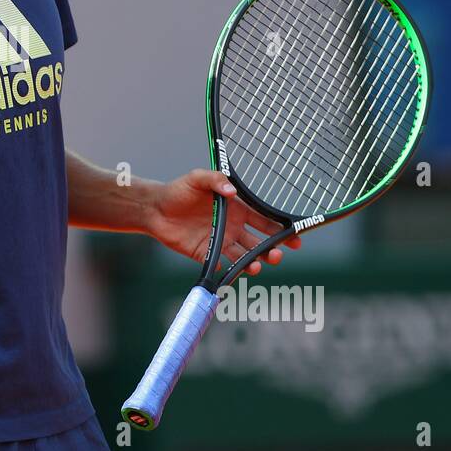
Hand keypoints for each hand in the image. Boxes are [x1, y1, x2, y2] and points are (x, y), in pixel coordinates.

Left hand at [144, 170, 300, 278]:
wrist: (155, 208)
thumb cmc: (179, 190)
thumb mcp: (197, 178)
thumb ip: (215, 180)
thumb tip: (232, 191)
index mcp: (237, 210)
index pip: (264, 221)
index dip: (281, 230)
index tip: (295, 238)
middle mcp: (232, 228)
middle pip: (259, 243)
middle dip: (272, 250)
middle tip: (278, 255)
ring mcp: (220, 242)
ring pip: (244, 257)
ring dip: (254, 263)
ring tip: (257, 266)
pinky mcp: (205, 254)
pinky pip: (221, 266)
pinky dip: (228, 271)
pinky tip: (230, 271)